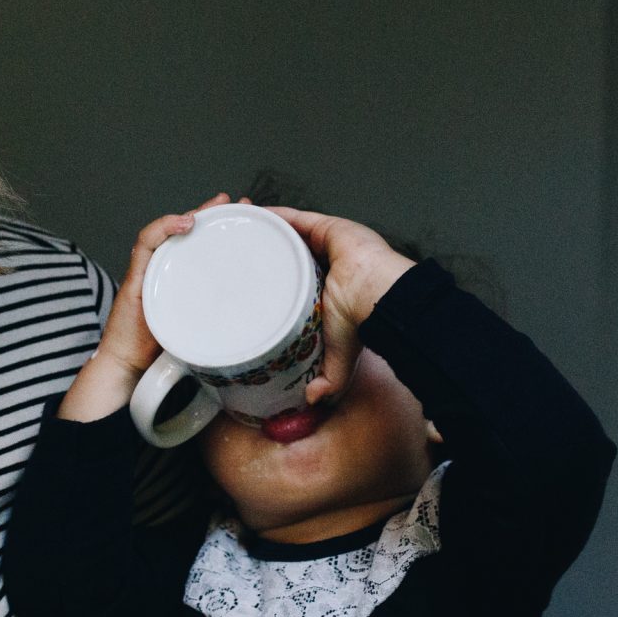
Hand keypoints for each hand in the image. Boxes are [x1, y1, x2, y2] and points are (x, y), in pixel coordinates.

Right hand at [59, 193, 230, 421]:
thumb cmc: (160, 349)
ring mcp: (147, 269)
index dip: (220, 228)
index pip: (198, 244)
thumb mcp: (199, 327)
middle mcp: (162, 268)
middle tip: (240, 203)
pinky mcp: (136, 275)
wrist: (128, 366)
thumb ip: (216, 315)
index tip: (247, 217)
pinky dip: (164, 228)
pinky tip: (184, 223)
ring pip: (169, 230)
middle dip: (212, 212)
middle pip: (185, 231)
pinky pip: (147, 243)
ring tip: (217, 204)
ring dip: (193, 213)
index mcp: (177, 277)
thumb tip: (255, 316)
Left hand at [255, 205, 413, 405]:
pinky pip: (294, 218)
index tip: (251, 282)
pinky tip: (251, 216)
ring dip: (265, 230)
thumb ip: (329, 377)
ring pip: (289, 233)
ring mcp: (327, 242)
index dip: (275, 278)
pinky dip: (273, 215)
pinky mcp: (326, 227)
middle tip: (238, 256)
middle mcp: (326, 262)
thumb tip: (313, 400)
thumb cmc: (361, 321)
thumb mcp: (339, 355)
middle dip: (266, 250)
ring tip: (238, 232)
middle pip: (289, 252)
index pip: (296, 279)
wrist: (380, 296)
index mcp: (328, 287)